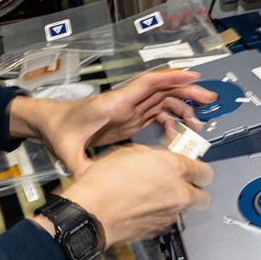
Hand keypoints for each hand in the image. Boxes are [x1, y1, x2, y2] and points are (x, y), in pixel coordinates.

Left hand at [10, 69, 216, 173]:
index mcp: (115, 103)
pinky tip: (179, 136)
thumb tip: (89, 184)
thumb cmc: (59, 131)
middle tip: (210, 99)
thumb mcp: (67, 150)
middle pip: (163, 90)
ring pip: (163, 102)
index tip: (195, 76)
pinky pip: (156, 115)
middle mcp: (126, 103)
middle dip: (188, 92)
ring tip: (200, 124)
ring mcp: (129, 110)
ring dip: (183, 108)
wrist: (50, 123)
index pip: (148, 83)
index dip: (172, 77)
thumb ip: (80, 166)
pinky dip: (171, 122)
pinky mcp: (129, 119)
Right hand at [55, 145, 210, 247]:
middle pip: (203, 196)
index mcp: (175, 168)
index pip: (205, 171)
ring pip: (186, 209)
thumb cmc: (105, 181)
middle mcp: (179, 192)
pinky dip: (161, 216)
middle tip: (181, 185)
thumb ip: (154, 156)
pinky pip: (168, 221)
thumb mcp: (130, 152)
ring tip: (156, 197)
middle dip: (195, 190)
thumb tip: (159, 160)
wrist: (92, 212)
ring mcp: (171, 214)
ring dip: (176, 203)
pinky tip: (144, 209)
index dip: (198, 170)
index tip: (192, 170)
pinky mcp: (159, 229)